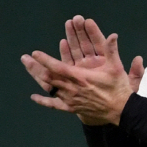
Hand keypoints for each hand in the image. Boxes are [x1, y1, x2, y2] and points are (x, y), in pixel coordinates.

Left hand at [22, 17, 143, 124]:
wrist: (121, 111)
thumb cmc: (118, 89)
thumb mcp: (117, 68)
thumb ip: (112, 51)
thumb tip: (113, 35)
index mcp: (80, 78)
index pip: (58, 67)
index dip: (46, 60)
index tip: (35, 53)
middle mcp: (72, 88)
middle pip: (49, 77)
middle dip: (36, 67)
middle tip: (24, 58)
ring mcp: (70, 99)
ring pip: (49, 88)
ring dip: (37, 78)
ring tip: (28, 68)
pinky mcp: (72, 108)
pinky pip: (55, 105)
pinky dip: (44, 101)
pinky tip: (34, 97)